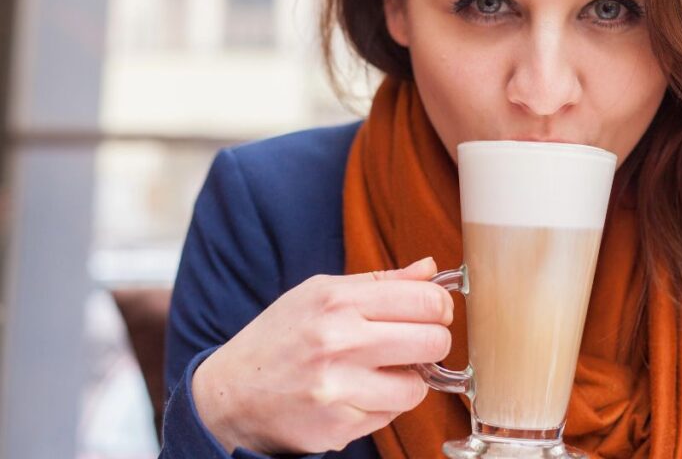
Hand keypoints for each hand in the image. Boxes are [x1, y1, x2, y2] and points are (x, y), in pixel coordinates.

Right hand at [192, 257, 453, 453]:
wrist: (229, 394)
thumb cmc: (279, 338)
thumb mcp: (320, 293)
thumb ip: (380, 283)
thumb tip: (431, 269)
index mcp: (337, 299)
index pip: (425, 299)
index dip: (439, 307)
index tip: (432, 313)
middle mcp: (338, 340)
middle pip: (433, 342)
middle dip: (433, 343)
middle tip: (415, 344)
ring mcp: (338, 385)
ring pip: (418, 386)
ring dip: (408, 381)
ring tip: (382, 373)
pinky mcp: (338, 424)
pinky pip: (391, 415)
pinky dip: (383, 406)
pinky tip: (358, 395)